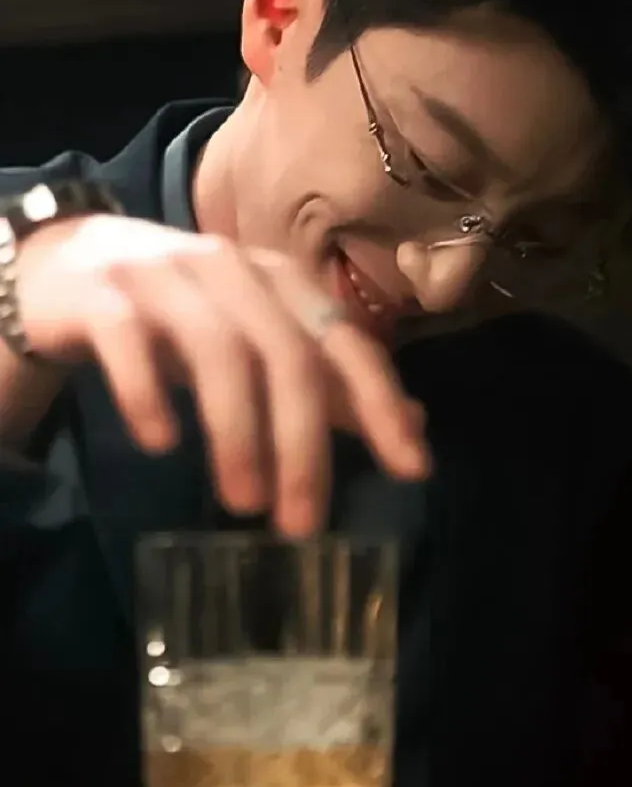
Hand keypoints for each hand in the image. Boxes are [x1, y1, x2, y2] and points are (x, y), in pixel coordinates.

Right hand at [16, 214, 431, 535]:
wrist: (61, 263)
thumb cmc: (175, 314)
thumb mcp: (255, 342)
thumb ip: (328, 382)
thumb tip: (414, 428)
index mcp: (279, 281)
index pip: (346, 339)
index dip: (381, 401)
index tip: (410, 471)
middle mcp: (230, 269)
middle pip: (287, 352)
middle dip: (303, 442)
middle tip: (301, 523)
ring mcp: (163, 275)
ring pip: (217, 349)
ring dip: (237, 431)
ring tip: (242, 503)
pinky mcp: (101, 294)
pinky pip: (128, 340)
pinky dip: (147, 392)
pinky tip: (160, 443)